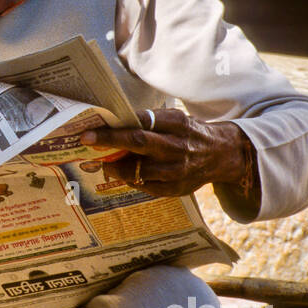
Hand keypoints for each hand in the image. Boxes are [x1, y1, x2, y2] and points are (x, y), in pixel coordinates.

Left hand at [78, 107, 251, 197]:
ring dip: (116, 167)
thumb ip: (149, 121)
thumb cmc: (188, 133)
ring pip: (139, 170)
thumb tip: (115, 123)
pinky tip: (122, 175)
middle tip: (87, 140)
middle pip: (138, 142)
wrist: (221, 155)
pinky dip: (130, 180)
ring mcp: (177, 170)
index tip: (91, 128)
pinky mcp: (176, 188)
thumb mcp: (175, 119)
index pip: (141, 122)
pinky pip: (145, 186)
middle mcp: (178, 146)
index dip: (115, 126)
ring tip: (104, 163)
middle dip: (109, 141)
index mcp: (177, 123)